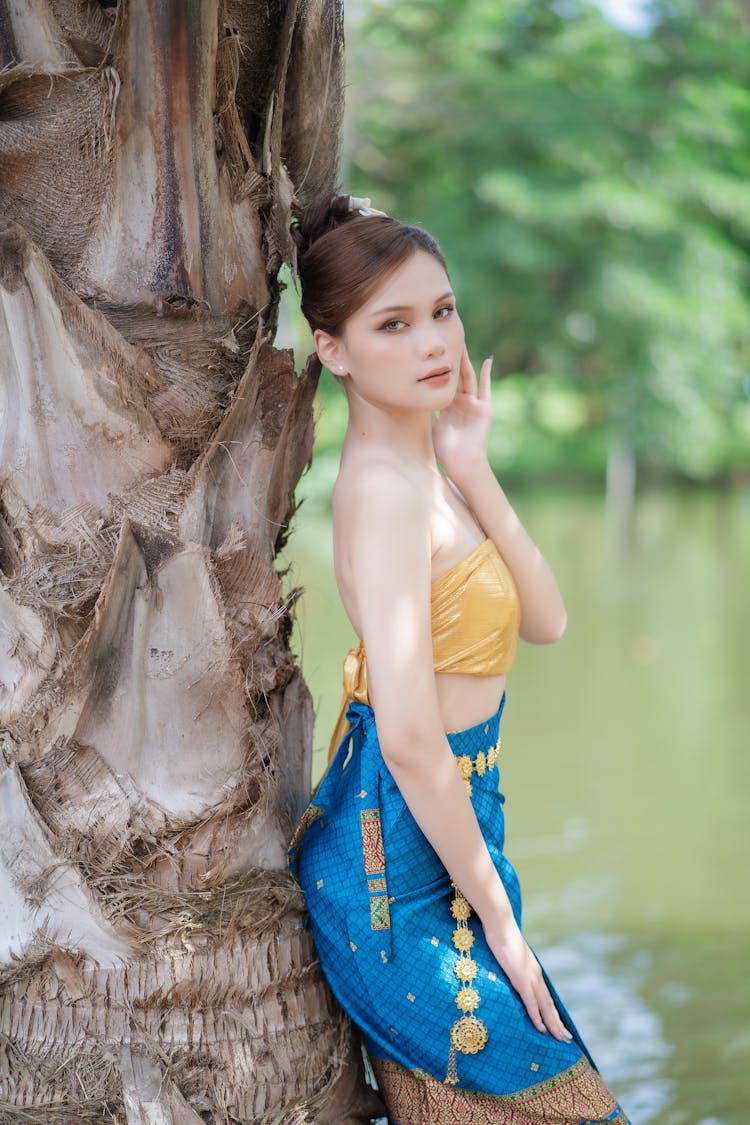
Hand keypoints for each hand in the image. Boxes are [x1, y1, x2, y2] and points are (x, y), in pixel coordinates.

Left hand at [432, 348, 492, 481]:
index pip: (443, 382)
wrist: (461, 462)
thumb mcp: (430, 425)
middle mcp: (462, 403)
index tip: (430, 354)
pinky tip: (487, 360)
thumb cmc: (444, 449)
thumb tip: (408, 400)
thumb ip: (424, 411)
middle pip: (455, 376)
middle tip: (445, 340)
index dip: (437, 369)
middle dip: (450, 360)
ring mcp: (474, 404)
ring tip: (461, 344)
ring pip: (468, 378)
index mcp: (449, 406)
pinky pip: (486, 389)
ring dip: (465, 362)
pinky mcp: (484, 408)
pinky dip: (487, 375)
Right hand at [483, 918, 572, 1042]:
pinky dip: (536, 1016)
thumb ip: (513, 966)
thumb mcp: (509, 955)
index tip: (560, 1026)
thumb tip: (509, 972)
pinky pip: (531, 1002)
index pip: (546, 996)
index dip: (553, 1012)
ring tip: (560, 1038)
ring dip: (552, 1024)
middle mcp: (536, 975)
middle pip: (549, 1004)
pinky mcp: (521, 978)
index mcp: (533, 970)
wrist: (499, 924)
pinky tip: (541, 1028)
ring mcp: (529, 977)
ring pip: (544, 1006)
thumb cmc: (501, 936)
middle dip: (558, 1022)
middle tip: (567, 1039)